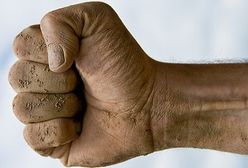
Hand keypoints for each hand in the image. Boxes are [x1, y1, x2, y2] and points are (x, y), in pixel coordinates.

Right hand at [9, 2, 155, 166]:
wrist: (146, 103)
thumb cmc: (124, 63)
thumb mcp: (97, 20)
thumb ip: (60, 22)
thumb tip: (50, 62)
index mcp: (48, 53)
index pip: (21, 46)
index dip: (49, 51)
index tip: (78, 58)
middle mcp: (42, 81)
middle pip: (18, 77)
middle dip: (59, 80)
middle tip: (84, 82)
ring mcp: (45, 111)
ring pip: (22, 108)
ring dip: (61, 105)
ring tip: (84, 104)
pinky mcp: (51, 140)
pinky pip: (32, 137)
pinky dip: (60, 131)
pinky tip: (79, 126)